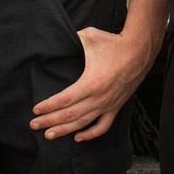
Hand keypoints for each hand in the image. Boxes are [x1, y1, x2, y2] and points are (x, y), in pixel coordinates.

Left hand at [31, 21, 154, 143]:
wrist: (140, 51)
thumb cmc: (114, 43)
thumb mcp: (90, 36)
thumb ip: (72, 38)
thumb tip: (57, 36)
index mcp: (91, 82)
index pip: (64, 99)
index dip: (48, 106)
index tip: (36, 110)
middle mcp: (99, 97)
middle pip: (70, 114)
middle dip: (50, 121)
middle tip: (34, 125)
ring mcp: (108, 104)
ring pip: (83, 123)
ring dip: (65, 130)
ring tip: (49, 135)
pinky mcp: (116, 107)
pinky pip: (103, 126)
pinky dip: (90, 134)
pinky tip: (78, 138)